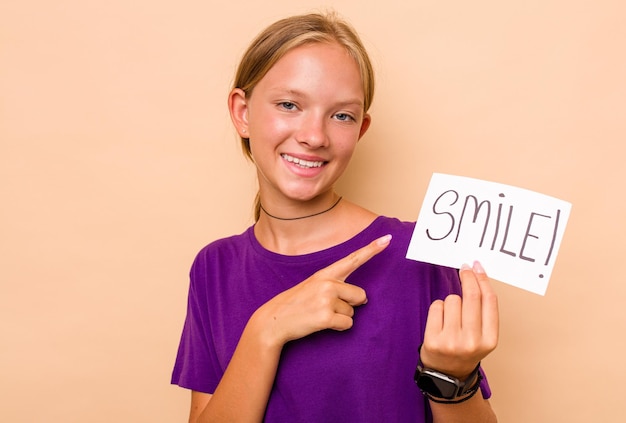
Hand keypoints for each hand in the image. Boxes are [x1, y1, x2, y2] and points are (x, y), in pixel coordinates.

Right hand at [253, 234, 391, 346]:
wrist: (273, 320)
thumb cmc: (296, 304)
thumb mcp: (312, 287)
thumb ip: (336, 287)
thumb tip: (364, 298)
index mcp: (324, 274)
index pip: (352, 259)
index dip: (372, 249)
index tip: (388, 239)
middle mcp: (327, 283)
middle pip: (360, 295)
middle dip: (350, 305)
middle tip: (327, 308)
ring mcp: (326, 299)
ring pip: (352, 312)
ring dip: (340, 318)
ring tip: (319, 315)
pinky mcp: (326, 316)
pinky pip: (347, 324)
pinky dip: (338, 328)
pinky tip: (321, 324)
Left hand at [420, 261, 498, 378]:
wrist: (447, 376)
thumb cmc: (465, 350)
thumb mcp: (483, 336)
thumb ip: (483, 312)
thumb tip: (477, 276)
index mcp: (489, 340)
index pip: (489, 301)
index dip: (483, 280)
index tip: (477, 266)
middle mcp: (472, 341)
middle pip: (471, 296)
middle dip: (467, 277)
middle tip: (464, 268)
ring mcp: (452, 341)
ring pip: (452, 299)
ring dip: (451, 302)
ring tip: (450, 318)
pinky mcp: (433, 340)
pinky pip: (437, 306)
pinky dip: (438, 309)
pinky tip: (440, 321)